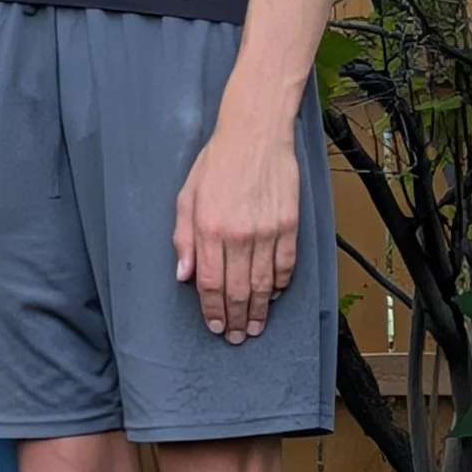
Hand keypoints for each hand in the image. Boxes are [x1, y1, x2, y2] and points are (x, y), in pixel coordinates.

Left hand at [173, 108, 300, 345]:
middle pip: (238, 290)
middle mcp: (238, 235)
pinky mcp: (289, 225)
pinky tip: (275, 296)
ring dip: (260, 311)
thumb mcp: (187, 196)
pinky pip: (286, 266)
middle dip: (236, 318)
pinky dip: (281, 285)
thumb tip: (182, 274)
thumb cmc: (216, 163)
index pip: (208, 282)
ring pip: (264, 284)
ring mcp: (266, 231)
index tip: (216, 325)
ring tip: (256, 326)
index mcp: (208, 228)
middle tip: (237, 336)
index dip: (212, 309)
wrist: (254, 135)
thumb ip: (183, 238)